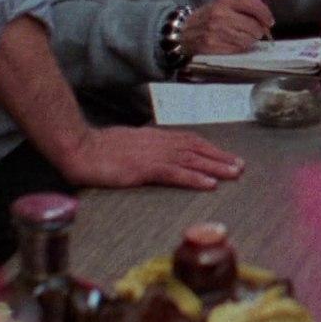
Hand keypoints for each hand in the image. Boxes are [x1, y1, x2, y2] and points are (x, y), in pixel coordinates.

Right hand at [60, 126, 243, 189]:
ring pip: (192, 159)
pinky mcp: (145, 168)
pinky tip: (209, 184)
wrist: (79, 148)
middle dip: (220, 157)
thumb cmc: (98, 148)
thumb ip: (144, 148)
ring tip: (234, 174)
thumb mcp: (127, 143)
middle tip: (240, 166)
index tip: (225, 156)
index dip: (209, 148)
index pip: (189, 140)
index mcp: (155, 137)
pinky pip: (176, 173)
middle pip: (197, 148)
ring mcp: (153, 154)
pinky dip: (195, 178)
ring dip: (215, 167)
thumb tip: (154, 154)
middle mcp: (158, 142)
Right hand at [184, 0, 275, 53]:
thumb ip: (240, 8)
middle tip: (254, 33)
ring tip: (242, 39)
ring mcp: (217, 31)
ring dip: (250, 41)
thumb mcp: (219, 6)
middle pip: (254, 25)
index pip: (253, 4)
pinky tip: (234, 45)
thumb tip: (264, 19)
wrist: (181, 33)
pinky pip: (239, 49)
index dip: (265, 14)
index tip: (270, 21)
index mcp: (224, 1)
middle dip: (258, 31)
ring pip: (249, 39)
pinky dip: (241, 48)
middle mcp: (221, 14)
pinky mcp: (214, 46)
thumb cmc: (205, 19)